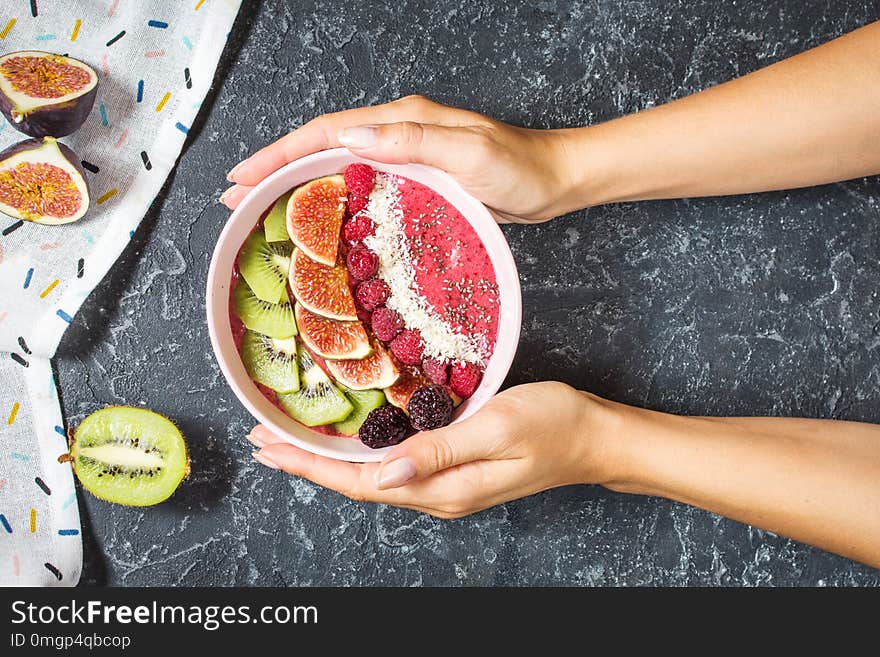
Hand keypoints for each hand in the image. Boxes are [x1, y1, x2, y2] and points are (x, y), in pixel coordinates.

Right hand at [221, 95, 573, 222]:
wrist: (554, 180)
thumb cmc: (519, 169)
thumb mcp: (469, 152)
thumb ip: (413, 141)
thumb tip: (352, 134)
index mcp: (402, 121)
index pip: (326, 132)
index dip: (280, 154)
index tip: (242, 178)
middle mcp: (397, 133)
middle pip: (321, 146)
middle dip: (275, 168)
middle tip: (235, 199)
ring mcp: (405, 155)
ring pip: (337, 165)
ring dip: (297, 183)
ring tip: (261, 207)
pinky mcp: (416, 178)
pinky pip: (360, 185)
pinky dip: (330, 197)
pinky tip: (318, 218)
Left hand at [248, 382, 619, 517]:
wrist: (594, 437)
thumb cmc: (553, 424)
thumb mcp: (496, 427)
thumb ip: (438, 450)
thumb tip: (382, 473)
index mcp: (442, 488)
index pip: (361, 483)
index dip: (312, 466)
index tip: (271, 449)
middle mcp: (437, 494)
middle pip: (358, 484)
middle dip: (307, 464)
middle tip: (264, 441)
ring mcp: (446, 486)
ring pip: (372, 477)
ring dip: (329, 459)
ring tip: (292, 441)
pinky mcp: (453, 471)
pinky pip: (394, 467)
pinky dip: (360, 453)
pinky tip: (349, 440)